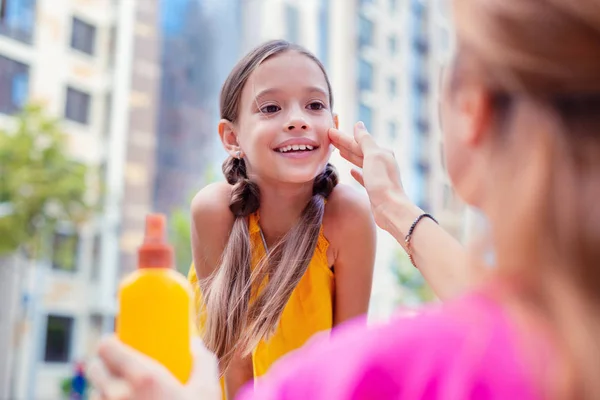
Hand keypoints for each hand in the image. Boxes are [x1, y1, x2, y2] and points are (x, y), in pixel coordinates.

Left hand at [88, 336, 220, 399]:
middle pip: (93, 368)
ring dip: (106, 392)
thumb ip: (203, 361)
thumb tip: (195, 344)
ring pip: (94, 394)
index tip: (120, 345)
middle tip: (123, 370)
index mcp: (143, 377)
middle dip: (105, 366)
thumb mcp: (207, 392)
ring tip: (128, 397)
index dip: (111, 344)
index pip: (105, 347)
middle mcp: (118, 395)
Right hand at [328, 122, 412, 231]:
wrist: (390, 209)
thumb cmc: (382, 181)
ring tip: (338, 151)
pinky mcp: (375, 189)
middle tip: (329, 138)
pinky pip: (364, 177)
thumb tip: (358, 124)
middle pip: (359, 151)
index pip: (359, 142)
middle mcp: (381, 163)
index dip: (343, 137)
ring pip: (360, 162)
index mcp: (382, 153)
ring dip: (350, 156)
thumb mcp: (373, 156)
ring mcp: (378, 176)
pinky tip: (352, 172)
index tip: (330, 131)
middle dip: (344, 144)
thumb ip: (365, 140)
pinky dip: (357, 173)